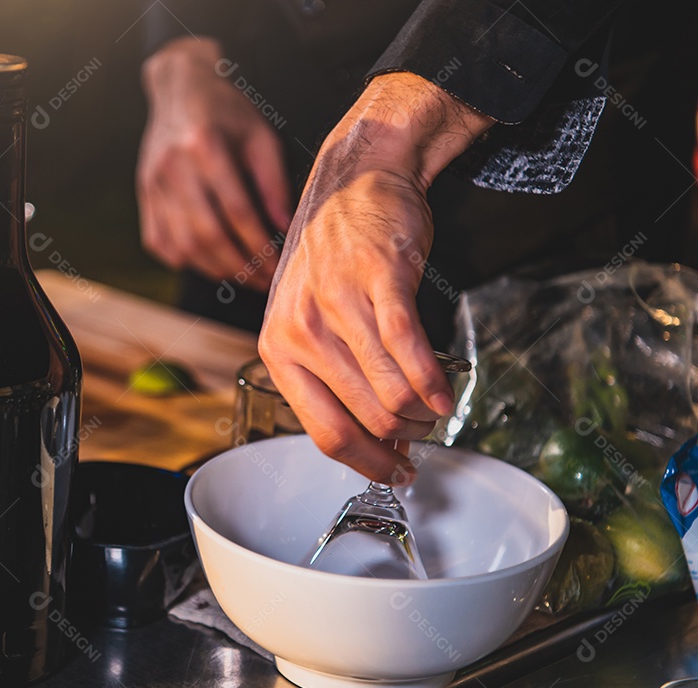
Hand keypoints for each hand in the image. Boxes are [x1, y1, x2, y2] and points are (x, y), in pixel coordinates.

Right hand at [137, 37, 290, 291]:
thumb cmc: (227, 111)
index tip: (279, 266)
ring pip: (182, 245)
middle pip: (207, 235)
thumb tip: (284, 226)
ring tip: (242, 277)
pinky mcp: (144, 194)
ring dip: (214, 269)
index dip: (260, 245)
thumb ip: (274, 181)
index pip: (237, 211)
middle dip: (239, 267)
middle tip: (264, 282)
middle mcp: (174, 167)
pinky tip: (208, 261)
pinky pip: (159, 242)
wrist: (179, 88)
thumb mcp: (259, 135)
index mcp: (205, 146)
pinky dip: (184, 260)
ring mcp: (153, 183)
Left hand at [259, 72, 493, 482]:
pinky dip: (434, 382)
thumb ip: (326, 374)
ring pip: (391, 393)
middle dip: (403, 438)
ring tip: (434, 410)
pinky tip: (444, 393)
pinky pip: (410, 350)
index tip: (393, 472)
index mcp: (278, 349)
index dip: (366, 462)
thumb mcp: (304, 317)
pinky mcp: (379, 279)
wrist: (354, 181)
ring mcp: (338, 304)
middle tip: (421, 434)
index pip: (324, 431)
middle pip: (366, 418)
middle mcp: (300, 331)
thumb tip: (369, 438)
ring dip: (422, 414)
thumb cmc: (331, 256)